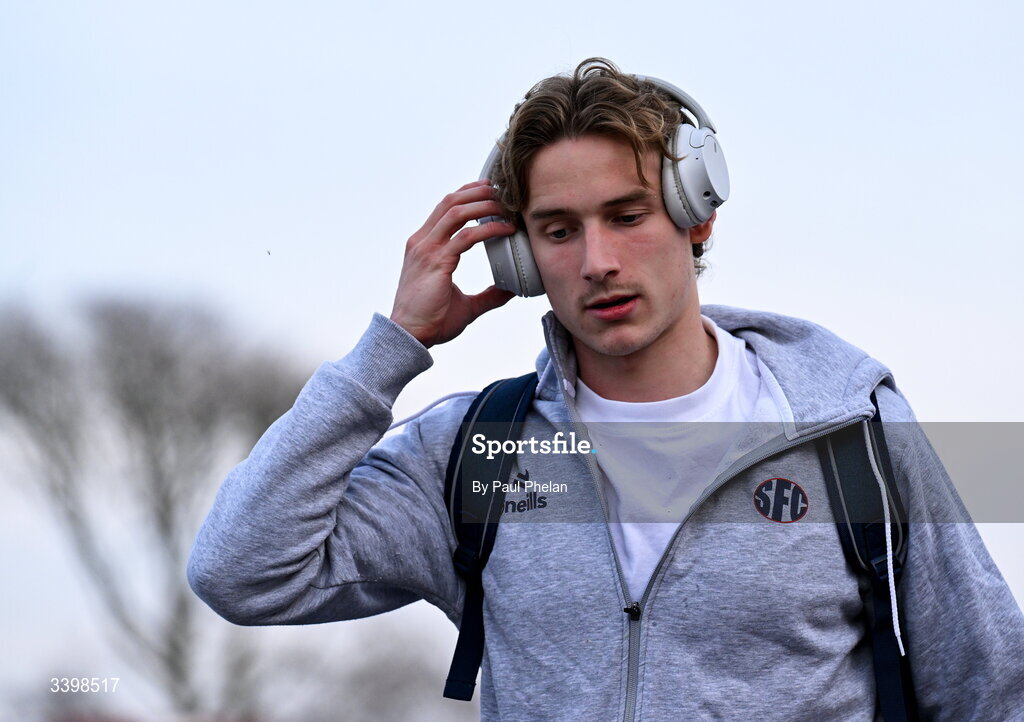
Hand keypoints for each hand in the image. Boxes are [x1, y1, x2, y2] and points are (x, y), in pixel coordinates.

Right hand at [390, 180, 517, 347]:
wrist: (410, 336)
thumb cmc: (431, 321)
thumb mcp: (466, 304)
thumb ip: (488, 295)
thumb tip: (510, 291)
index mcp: (424, 246)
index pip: (444, 208)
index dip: (467, 195)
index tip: (489, 191)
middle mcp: (422, 242)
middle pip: (450, 202)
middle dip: (478, 192)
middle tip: (503, 191)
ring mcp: (427, 250)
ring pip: (456, 212)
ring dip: (484, 204)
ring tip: (506, 206)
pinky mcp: (436, 262)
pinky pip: (465, 237)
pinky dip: (488, 229)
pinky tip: (505, 229)